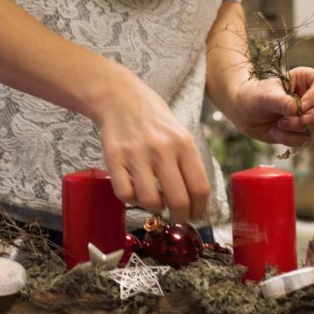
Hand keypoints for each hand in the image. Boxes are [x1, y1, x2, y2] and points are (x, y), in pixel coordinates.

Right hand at [92, 67, 210, 223]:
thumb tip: (197, 198)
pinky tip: (134, 190)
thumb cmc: (153, 117)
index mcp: (183, 143)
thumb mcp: (180, 132)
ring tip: (154, 200)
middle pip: (178, 200)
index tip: (195, 214)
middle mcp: (162, 149)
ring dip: (154, 208)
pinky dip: (131, 199)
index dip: (199, 209)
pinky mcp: (114, 158)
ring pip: (150, 201)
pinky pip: (125, 194)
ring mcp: (136, 154)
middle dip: (180, 216)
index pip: (200, 188)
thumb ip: (188, 161)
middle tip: (177, 216)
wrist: (120, 97)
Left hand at [229, 66, 313, 148]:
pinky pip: (309, 139)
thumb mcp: (263, 95)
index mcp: (306, 78)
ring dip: (303, 128)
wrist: (243, 113)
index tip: (300, 106)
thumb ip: (280, 101)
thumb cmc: (253, 97)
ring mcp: (313, 114)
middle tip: (300, 119)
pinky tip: (275, 131)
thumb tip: (296, 110)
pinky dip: (291, 139)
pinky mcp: (307, 131)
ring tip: (280, 124)